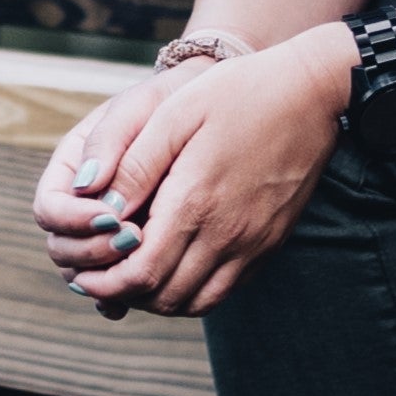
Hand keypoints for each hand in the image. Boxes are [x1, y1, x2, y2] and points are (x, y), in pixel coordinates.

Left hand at [32, 27, 354, 317]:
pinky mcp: (270, 243)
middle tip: (101, 280)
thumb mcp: (174, 115)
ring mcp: (253, 243)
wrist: (313, 93)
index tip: (82, 275)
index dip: (104, 284)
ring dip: (159, 299)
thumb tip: (88, 199)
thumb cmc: (238, 94)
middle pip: (164, 297)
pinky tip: (176, 266)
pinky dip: (193, 291)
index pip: (140, 274)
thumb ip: (132, 164)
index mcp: (195, 202)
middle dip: (125, 296)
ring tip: (135, 277)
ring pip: (196, 302)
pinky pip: (226, 289)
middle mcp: (227, 233)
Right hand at [33, 58, 214, 288]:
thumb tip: (87, 186)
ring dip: (108, 278)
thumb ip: (111, 143)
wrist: (207, 110)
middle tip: (133, 239)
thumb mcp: (140, 109)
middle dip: (91, 251)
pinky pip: (117, 285)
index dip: (72, 221)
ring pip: (86, 273)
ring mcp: (105, 232)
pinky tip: (143, 297)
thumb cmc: (169, 102)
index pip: (49, 210)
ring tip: (145, 263)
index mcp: (71, 171)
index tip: (111, 215)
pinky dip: (123, 296)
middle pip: (62, 249)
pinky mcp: (134, 251)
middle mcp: (81, 206)